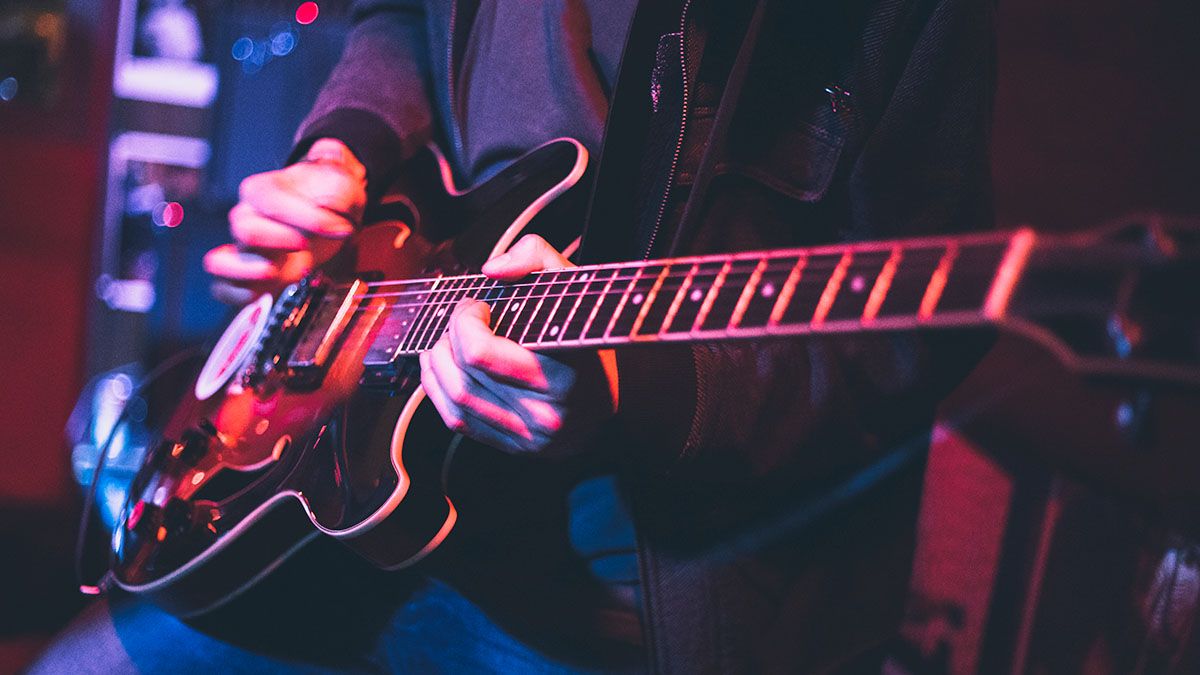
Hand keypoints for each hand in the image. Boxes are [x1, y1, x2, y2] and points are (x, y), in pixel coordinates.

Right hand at [204, 138, 366, 303]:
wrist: (328, 207)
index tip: (338, 228)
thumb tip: (338, 227)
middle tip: (306, 245)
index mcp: (262, 190)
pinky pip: (223, 289)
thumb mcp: (340, 184)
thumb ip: (339, 199)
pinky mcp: (252, 274)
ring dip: (248, 272)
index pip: (272, 202)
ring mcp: (246, 249)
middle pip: (244, 231)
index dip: (308, 218)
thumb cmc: (328, 194)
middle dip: (279, 241)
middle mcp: (247, 217)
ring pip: (219, 263)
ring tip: (274, 273)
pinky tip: (264, 293)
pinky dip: (237, 296)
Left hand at [418, 235, 619, 457]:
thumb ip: (536, 257)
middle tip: (461, 320)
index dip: (465, 322)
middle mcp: (546, 411)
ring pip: (455, 399)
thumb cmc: (588, 337)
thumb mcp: (574, 285)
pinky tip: (443, 367)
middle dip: (449, 338)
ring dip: (438, 363)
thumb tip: (491, 269)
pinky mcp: (514, 446)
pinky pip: (457, 421)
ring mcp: (529, 435)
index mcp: (564, 372)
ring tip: (448, 341)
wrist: (608, 397)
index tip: (476, 306)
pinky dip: (438, 390)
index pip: (482, 354)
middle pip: (464, 375)